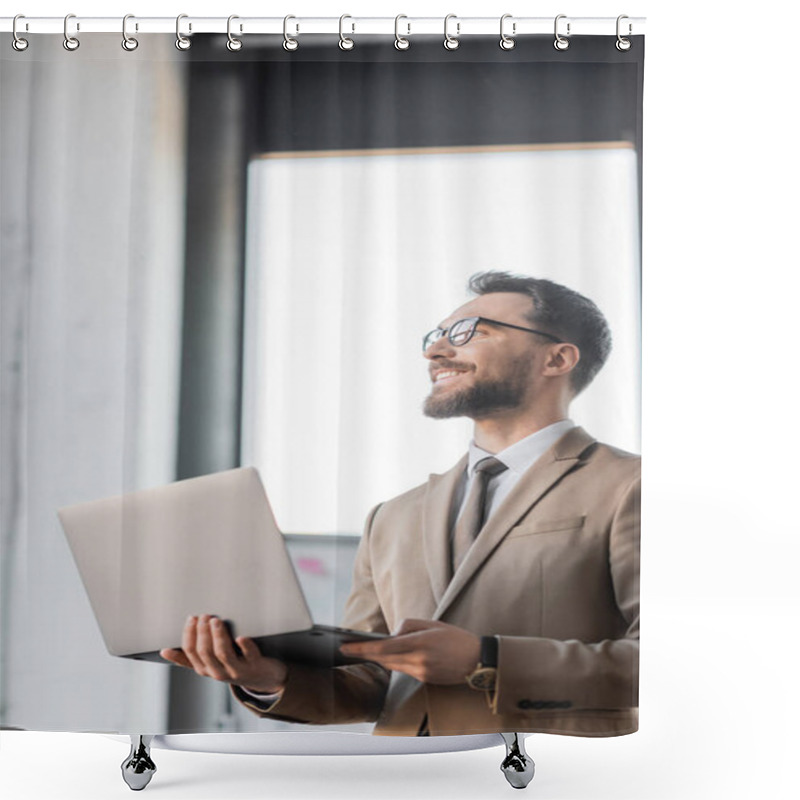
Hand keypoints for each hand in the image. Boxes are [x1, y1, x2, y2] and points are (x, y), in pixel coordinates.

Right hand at [160, 614, 287, 693]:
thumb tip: (164, 651)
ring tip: (216, 620)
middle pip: (205, 652)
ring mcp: (236, 670)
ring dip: (218, 636)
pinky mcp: (254, 665)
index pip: (190, 652)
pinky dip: (245, 646)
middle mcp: (218, 672)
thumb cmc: (233, 665)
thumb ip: (188, 658)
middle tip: (204, 616)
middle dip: (202, 633)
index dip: (189, 634)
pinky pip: (249, 655)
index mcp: (205, 669)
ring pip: (223, 654)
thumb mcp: (209, 663)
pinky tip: (241, 637)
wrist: (262, 678)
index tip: (192, 618)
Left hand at [339, 619, 480, 684]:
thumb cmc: (456, 638)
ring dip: (378, 658)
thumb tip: (393, 633)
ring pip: (392, 665)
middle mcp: (418, 660)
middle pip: (383, 658)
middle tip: (347, 649)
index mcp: (419, 643)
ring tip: (364, 650)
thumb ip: (409, 626)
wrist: (477, 660)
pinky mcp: (424, 680)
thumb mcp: (433, 624)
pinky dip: (394, 663)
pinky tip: (388, 657)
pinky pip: (403, 670)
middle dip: (364, 654)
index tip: (346, 646)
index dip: (362, 648)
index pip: (383, 647)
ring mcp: (420, 673)